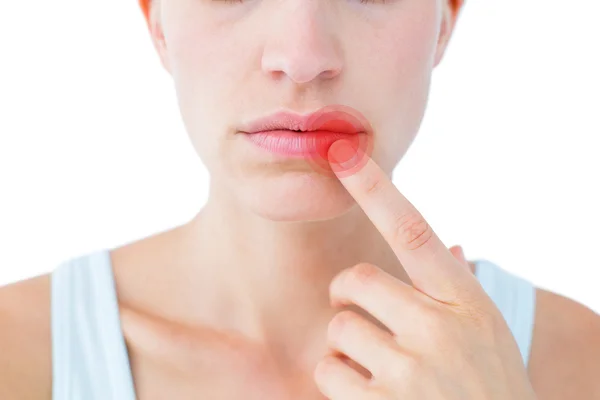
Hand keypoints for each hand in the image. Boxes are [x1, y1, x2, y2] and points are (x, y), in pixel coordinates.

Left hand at [313, 140, 536, 399]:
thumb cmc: (491, 386)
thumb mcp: (487, 332)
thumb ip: (458, 289)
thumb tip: (450, 244)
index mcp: (464, 301)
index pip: (411, 229)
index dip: (374, 187)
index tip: (343, 152)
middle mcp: (439, 328)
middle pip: (355, 280)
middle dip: (346, 296)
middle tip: (357, 313)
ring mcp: (412, 370)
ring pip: (338, 328)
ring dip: (345, 347)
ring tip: (377, 367)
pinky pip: (328, 371)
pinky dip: (338, 381)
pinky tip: (369, 394)